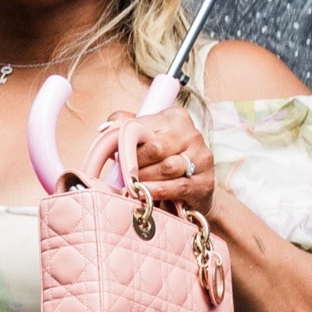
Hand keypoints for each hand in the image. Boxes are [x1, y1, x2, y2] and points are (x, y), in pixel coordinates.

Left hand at [113, 99, 214, 221]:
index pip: (144, 128)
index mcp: (176, 117)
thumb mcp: (144, 138)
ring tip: (132, 185)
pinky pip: (178, 186)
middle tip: (123, 174)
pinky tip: (144, 194)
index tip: (116, 156)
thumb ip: (123, 126)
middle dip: (135, 163)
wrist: (192, 189)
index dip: (127, 144)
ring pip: (167, 167)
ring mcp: (202, 157)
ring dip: (145, 179)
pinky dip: (157, 191)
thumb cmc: (162, 160)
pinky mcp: (205, 182)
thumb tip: (106, 128)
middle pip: (156, 148)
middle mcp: (192, 134)